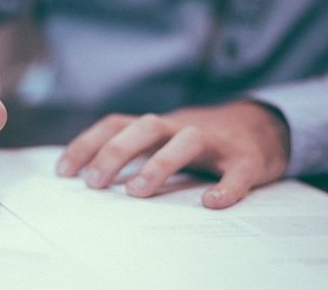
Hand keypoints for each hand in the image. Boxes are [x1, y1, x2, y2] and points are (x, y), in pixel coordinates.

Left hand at [56, 101, 289, 208]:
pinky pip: (237, 171)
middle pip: (146, 127)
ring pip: (187, 141)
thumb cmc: (203, 141)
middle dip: (116, 152)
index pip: (117, 124)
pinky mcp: (247, 159)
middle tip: (94, 183)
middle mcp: (183, 126)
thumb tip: (91, 179)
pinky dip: (226, 187)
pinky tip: (212, 203)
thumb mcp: (165, 140)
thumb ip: (136, 153)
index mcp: (159, 126)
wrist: (263, 126)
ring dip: (160, 164)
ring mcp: (216, 141)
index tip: (64, 171)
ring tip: (137, 192)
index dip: (88, 144)